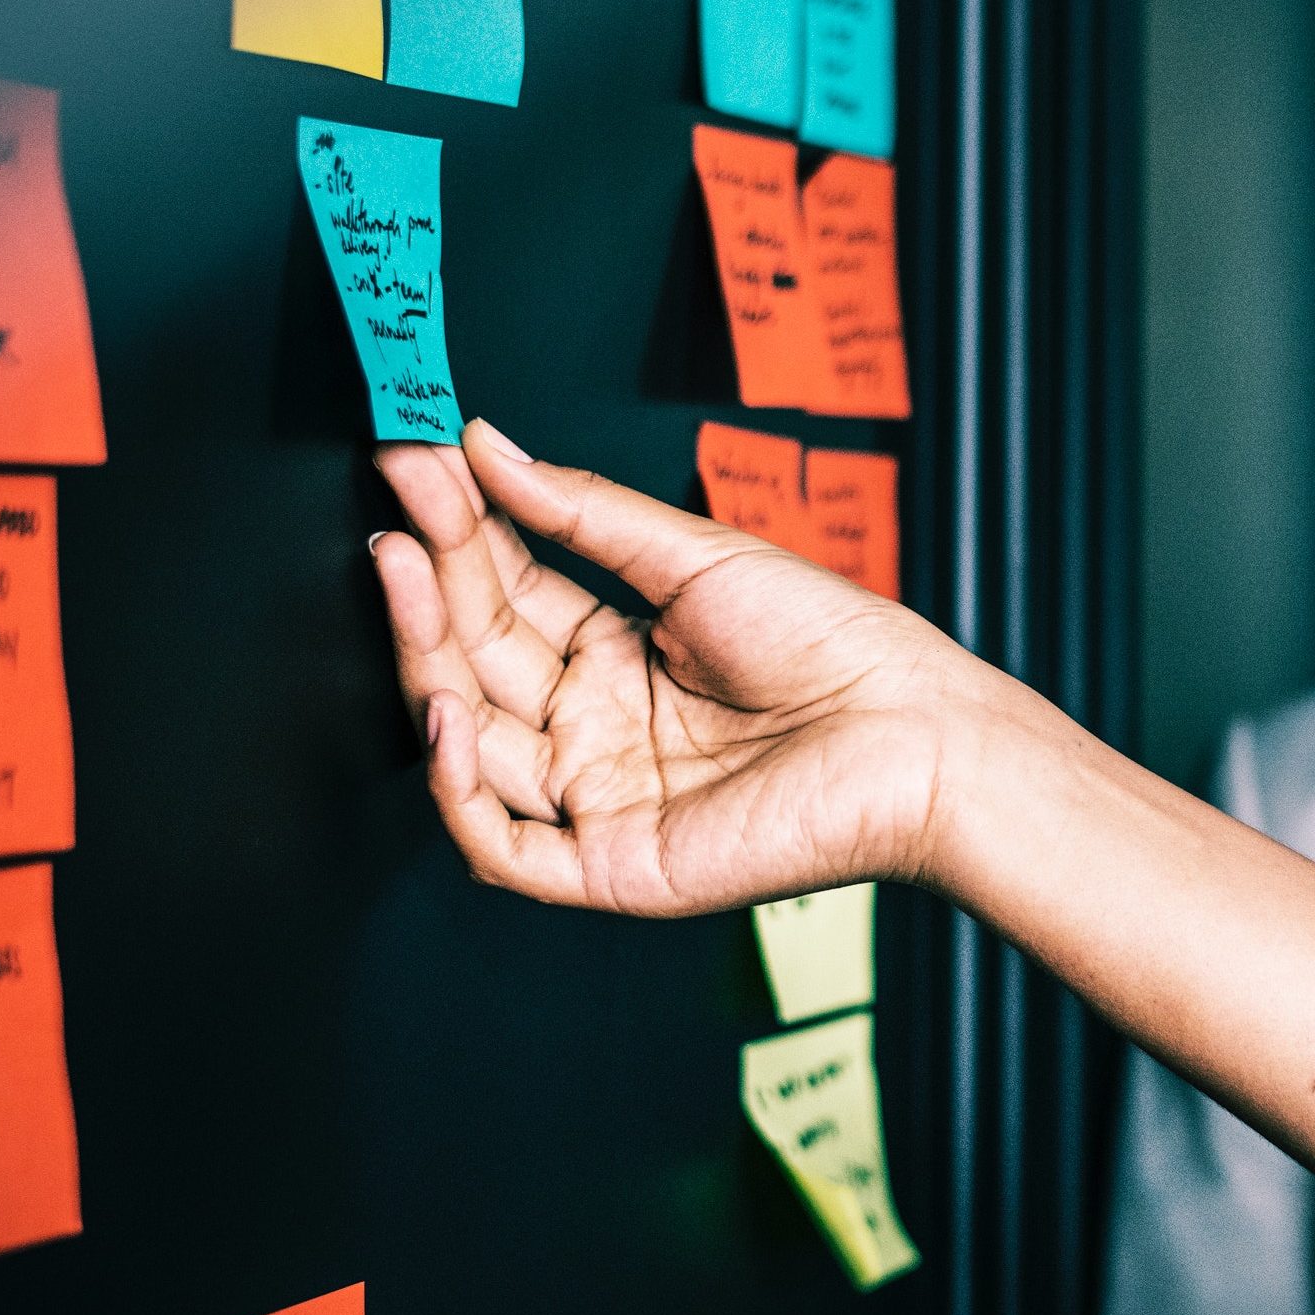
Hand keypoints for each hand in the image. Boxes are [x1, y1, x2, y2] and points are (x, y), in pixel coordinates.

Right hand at [368, 420, 1019, 916]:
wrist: (919, 733)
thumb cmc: (838, 647)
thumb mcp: (698, 560)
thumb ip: (585, 515)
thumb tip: (490, 448)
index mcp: (618, 663)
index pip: (509, 597)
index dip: (457, 534)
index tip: (414, 460)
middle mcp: (596, 732)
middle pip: (478, 663)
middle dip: (428, 584)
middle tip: (395, 510)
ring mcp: (598, 802)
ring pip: (470, 746)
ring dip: (424, 663)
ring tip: (405, 572)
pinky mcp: (613, 866)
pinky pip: (503, 847)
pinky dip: (457, 791)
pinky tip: (445, 711)